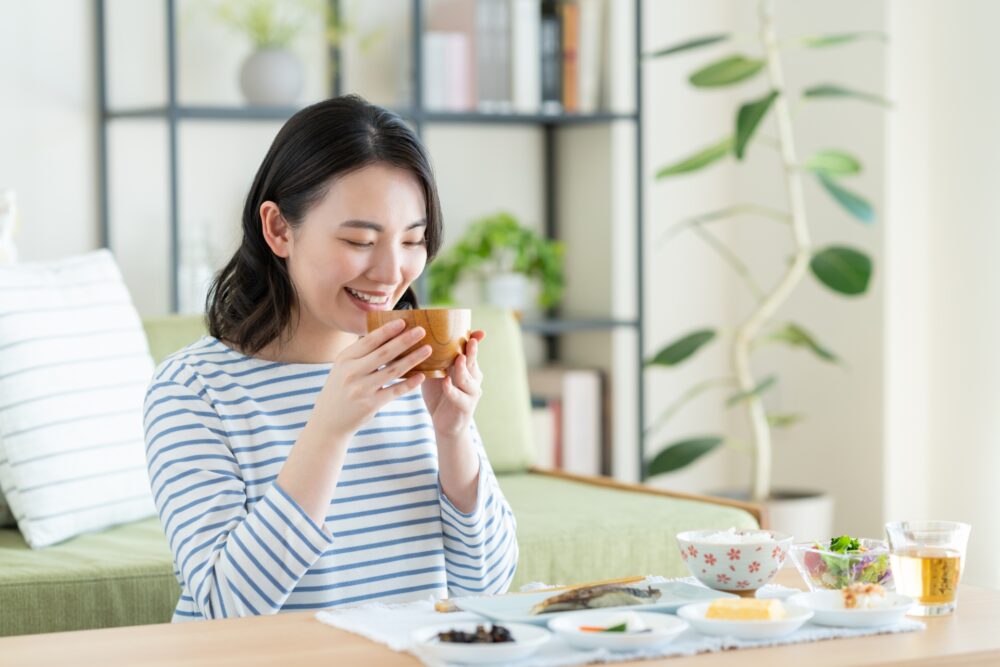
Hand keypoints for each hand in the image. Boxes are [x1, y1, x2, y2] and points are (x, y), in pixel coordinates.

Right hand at [316, 319, 432, 439]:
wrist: (329, 420)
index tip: (403, 321)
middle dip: (405, 340)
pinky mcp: (370, 404)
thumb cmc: (340, 389)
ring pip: (393, 371)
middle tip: (422, 330)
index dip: (387, 330)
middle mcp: (352, 372)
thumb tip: (386, 334)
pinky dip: (409, 383)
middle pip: (384, 353)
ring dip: (413, 359)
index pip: (369, 340)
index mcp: (345, 359)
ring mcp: (361, 389)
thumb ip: (361, 354)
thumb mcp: (343, 367)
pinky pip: (395, 391)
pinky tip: (421, 376)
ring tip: (428, 349)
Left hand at [422, 331, 485, 439]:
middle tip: (470, 341)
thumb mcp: (436, 373)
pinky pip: (459, 397)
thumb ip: (433, 359)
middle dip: (472, 352)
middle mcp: (473, 378)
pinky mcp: (465, 407)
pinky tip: (446, 382)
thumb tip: (416, 339)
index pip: (471, 352)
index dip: (475, 341)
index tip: (477, 332)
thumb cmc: (439, 394)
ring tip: (459, 359)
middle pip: (472, 362)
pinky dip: (452, 390)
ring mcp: (471, 393)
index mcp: (466, 368)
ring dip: (463, 369)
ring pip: (469, 379)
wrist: (444, 423)